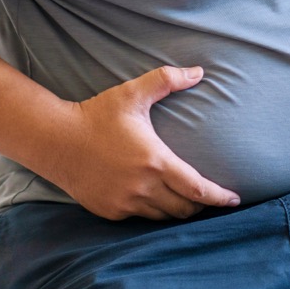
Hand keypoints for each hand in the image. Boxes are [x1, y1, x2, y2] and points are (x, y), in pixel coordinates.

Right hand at [48, 66, 239, 219]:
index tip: (235, 199)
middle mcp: (143, 187)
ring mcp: (126, 202)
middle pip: (185, 208)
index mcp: (155, 161)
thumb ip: (167, 80)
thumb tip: (199, 71)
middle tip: (209, 198)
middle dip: (200, 205)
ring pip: (163, 216)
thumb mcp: (132, 94)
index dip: (220, 197)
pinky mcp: (110, 211)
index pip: (198, 189)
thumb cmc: (95, 115)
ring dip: (176, 209)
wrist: (54, 139)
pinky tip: (154, 198)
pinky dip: (151, 210)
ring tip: (185, 199)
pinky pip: (140, 217)